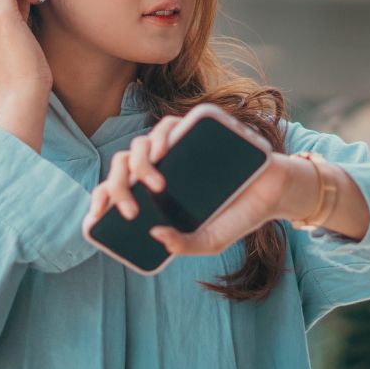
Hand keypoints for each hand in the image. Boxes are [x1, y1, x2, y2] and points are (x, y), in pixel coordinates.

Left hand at [80, 113, 294, 257]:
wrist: (274, 192)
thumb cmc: (238, 216)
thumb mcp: (210, 241)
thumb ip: (184, 244)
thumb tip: (155, 235)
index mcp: (155, 191)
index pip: (117, 188)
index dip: (100, 199)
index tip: (95, 218)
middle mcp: (161, 165)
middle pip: (123, 165)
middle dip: (117, 186)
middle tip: (129, 210)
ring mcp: (177, 147)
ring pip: (141, 143)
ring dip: (139, 162)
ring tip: (153, 183)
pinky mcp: (197, 130)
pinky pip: (169, 124)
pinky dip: (161, 134)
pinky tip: (162, 150)